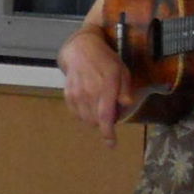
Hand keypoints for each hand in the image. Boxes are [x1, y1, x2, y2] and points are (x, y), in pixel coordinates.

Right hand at [58, 29, 129, 147]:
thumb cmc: (106, 61)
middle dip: (104, 123)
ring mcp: (77, 94)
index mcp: (106, 87)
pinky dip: (83, 114)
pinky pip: (76, 113)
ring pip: (85, 119)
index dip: (108, 133)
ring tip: (99, 107)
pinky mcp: (68, 94)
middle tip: (110, 111)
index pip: (106, 116)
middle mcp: (89, 93)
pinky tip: (89, 105)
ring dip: (94, 119)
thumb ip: (125, 89)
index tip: (111, 144)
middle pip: (95, 121)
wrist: (81, 50)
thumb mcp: (122, 71)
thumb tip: (126, 104)